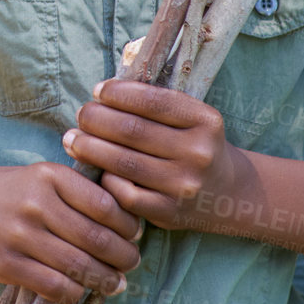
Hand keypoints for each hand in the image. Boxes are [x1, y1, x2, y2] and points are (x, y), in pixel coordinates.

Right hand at [0, 161, 142, 303]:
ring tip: (114, 283)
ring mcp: (19, 235)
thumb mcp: (41, 175)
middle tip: (131, 263)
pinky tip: (81, 290)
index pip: (106, 205)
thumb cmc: (8, 191)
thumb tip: (128, 225)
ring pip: (79, 266)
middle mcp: (36, 203)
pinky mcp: (5, 264)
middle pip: (97, 239)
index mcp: (50, 176)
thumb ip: (79, 192)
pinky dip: (75, 293)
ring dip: (105, 280)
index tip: (134, 235)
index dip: (128, 226)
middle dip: (124, 257)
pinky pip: (54, 286)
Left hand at [64, 80, 239, 232]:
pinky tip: (97, 170)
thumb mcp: (191, 118)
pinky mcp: (171, 212)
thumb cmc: (196, 146)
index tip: (98, 90)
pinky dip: (106, 180)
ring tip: (73, 139)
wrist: (230, 194)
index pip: (152, 100)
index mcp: (205, 120)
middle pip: (132, 131)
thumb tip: (102, 93)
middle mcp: (198, 152)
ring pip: (124, 163)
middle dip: (96, 119)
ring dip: (90, 148)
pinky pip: (127, 195)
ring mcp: (185, 185)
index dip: (118, 93)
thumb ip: (155, 104)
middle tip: (81, 115)